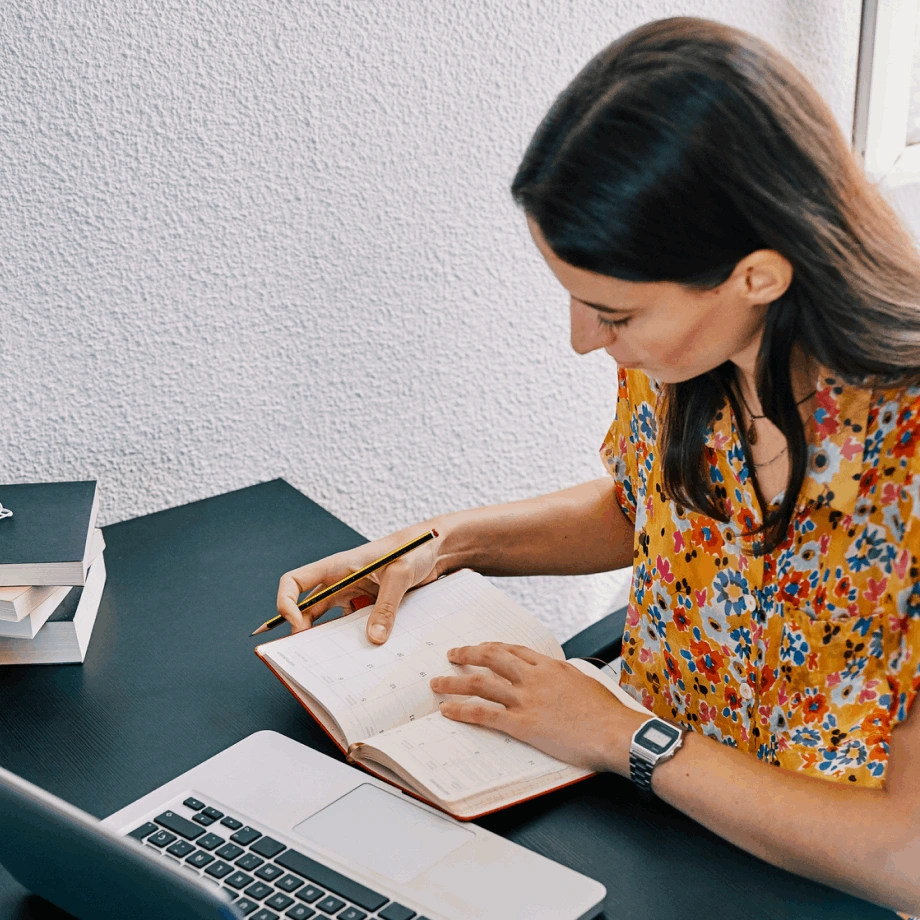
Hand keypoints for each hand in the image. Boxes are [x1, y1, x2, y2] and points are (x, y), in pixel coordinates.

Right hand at [276, 523, 444, 643]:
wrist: (436, 549)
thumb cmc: (415, 547)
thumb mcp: (400, 574)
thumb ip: (386, 606)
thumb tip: (374, 639)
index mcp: (337, 566)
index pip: (295, 581)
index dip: (286, 603)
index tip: (296, 625)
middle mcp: (341, 581)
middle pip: (308, 608)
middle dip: (304, 631)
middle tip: (307, 656)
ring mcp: (355, 594)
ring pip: (331, 621)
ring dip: (330, 639)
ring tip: (333, 661)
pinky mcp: (370, 605)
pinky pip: (355, 625)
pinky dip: (355, 639)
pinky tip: (362, 654)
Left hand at [429, 642, 637, 773]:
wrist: (616, 733)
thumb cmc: (607, 714)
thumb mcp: (586, 683)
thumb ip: (565, 678)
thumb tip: (558, 679)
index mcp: (551, 667)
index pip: (514, 650)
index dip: (493, 647)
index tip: (481, 647)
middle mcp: (534, 677)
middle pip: (492, 658)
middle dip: (468, 654)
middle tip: (452, 654)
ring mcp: (526, 699)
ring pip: (481, 683)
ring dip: (454, 681)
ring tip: (437, 682)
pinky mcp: (523, 723)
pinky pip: (484, 714)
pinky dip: (462, 710)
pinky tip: (448, 710)